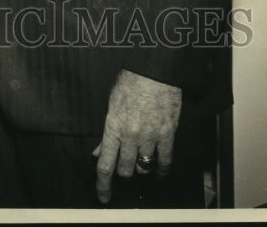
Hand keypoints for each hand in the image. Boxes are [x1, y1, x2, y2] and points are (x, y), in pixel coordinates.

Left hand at [92, 69, 180, 203]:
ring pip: (144, 167)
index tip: (103, 196)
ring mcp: (150, 136)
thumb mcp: (112, 104)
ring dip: (141, 169)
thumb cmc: (130, 82)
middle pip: (125, 169)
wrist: (153, 70)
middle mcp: (130, 135)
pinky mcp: (167, 134)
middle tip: (124, 172)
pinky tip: (159, 171)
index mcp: (112, 126)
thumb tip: (99, 151)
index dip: (103, 184)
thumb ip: (107, 132)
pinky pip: (165, 160)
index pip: (105, 164)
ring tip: (140, 165)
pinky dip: (162, 169)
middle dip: (123, 174)